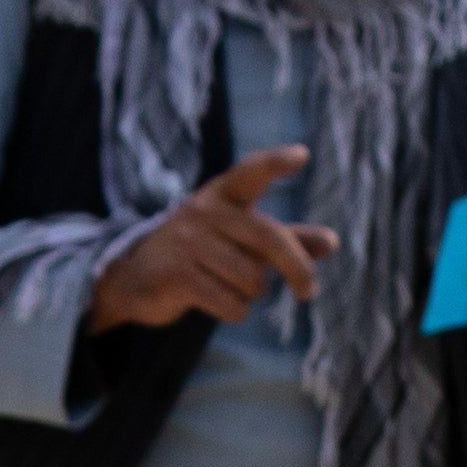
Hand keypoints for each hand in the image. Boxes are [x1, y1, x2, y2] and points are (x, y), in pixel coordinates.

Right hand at [91, 147, 331, 331]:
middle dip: (298, 269)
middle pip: (270, 239)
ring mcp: (187, 242)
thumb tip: (332, 242)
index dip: (274, 163)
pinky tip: (217, 303)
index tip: (302, 155)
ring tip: (230, 287)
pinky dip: (235, 311)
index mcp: (222, 195)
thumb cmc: (200, 253)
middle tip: (308, 292)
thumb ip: (286, 239)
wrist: (134, 278)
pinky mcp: (176, 275)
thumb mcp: (240, 238)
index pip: (250, 172)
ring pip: (252, 280)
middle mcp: (204, 212)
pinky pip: (232, 303)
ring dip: (251, 294)